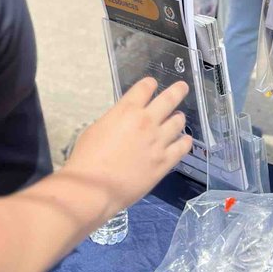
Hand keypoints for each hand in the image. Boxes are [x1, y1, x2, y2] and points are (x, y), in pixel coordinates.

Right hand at [65, 78, 191, 220]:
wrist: (94, 187)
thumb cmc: (87, 157)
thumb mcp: (98, 127)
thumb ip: (116, 119)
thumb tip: (125, 121)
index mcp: (127, 110)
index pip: (145, 87)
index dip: (150, 84)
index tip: (152, 85)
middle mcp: (147, 121)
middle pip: (169, 99)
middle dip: (177, 91)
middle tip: (183, 87)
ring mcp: (159, 141)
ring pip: (178, 122)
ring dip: (178, 118)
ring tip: (179, 118)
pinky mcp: (165, 161)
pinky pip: (182, 147)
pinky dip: (185, 141)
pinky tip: (185, 140)